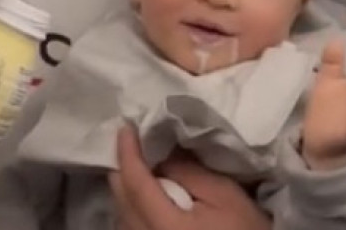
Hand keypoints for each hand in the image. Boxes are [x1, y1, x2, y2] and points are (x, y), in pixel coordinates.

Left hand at [108, 126, 270, 229]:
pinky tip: (146, 196)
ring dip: (126, 188)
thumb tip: (162, 154)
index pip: (135, 182)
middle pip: (121, 199)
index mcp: (164, 225)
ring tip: (139, 166)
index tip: (126, 126)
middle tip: (131, 141)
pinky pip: (131, 226)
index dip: (127, 151)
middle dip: (123, 167)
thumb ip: (188, 172)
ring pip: (122, 214)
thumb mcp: (224, 195)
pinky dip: (133, 207)